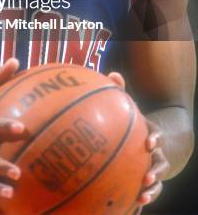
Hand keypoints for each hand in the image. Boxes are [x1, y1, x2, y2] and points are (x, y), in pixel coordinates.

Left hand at [107, 73, 170, 211]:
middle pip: (161, 163)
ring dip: (152, 189)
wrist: (149, 140)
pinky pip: (147, 192)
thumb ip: (122, 92)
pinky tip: (132, 208)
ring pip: (158, 181)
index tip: (149, 143)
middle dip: (156, 171)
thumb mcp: (129, 107)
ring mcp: (154, 167)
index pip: (158, 135)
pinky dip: (141, 200)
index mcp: (152, 134)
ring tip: (142, 196)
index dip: (156, 138)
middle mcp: (157, 153)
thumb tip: (113, 74)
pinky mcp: (146, 180)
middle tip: (147, 176)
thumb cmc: (132, 121)